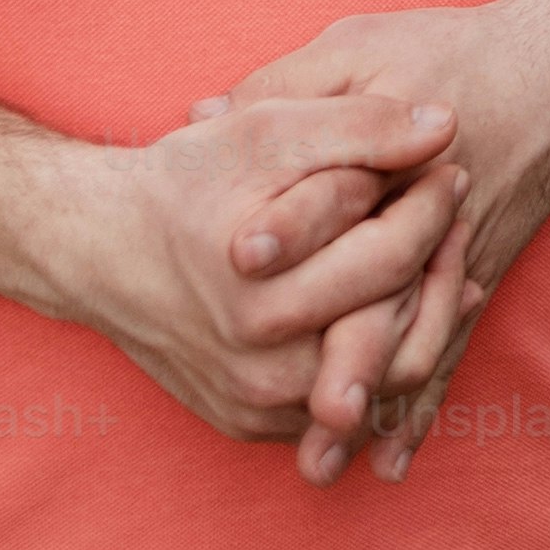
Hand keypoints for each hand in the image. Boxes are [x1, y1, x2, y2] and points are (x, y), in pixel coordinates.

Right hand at [42, 93, 461, 440]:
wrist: (97, 249)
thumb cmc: (183, 183)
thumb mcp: (266, 131)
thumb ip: (359, 127)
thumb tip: (447, 125)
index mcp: (262, 298)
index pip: (393, 259)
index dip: (433, 208)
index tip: (448, 169)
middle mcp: (259, 369)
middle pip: (401, 332)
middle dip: (440, 262)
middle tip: (452, 212)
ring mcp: (256, 407)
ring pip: (384, 385)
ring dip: (422, 317)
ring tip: (437, 255)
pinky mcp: (251, 424)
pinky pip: (342, 410)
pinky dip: (379, 358)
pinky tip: (399, 304)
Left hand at [214, 0, 549, 483]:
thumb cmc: (455, 48)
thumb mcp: (361, 45)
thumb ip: (283, 84)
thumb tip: (199, 116)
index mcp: (399, 154)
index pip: (341, 190)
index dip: (290, 220)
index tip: (240, 253)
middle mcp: (434, 217)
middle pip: (388, 296)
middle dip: (348, 360)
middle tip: (308, 413)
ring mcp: (462, 254)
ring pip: (418, 345)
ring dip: (375, 407)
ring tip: (324, 462)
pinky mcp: (479, 274)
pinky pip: (451, 353)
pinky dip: (421, 409)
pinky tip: (391, 458)